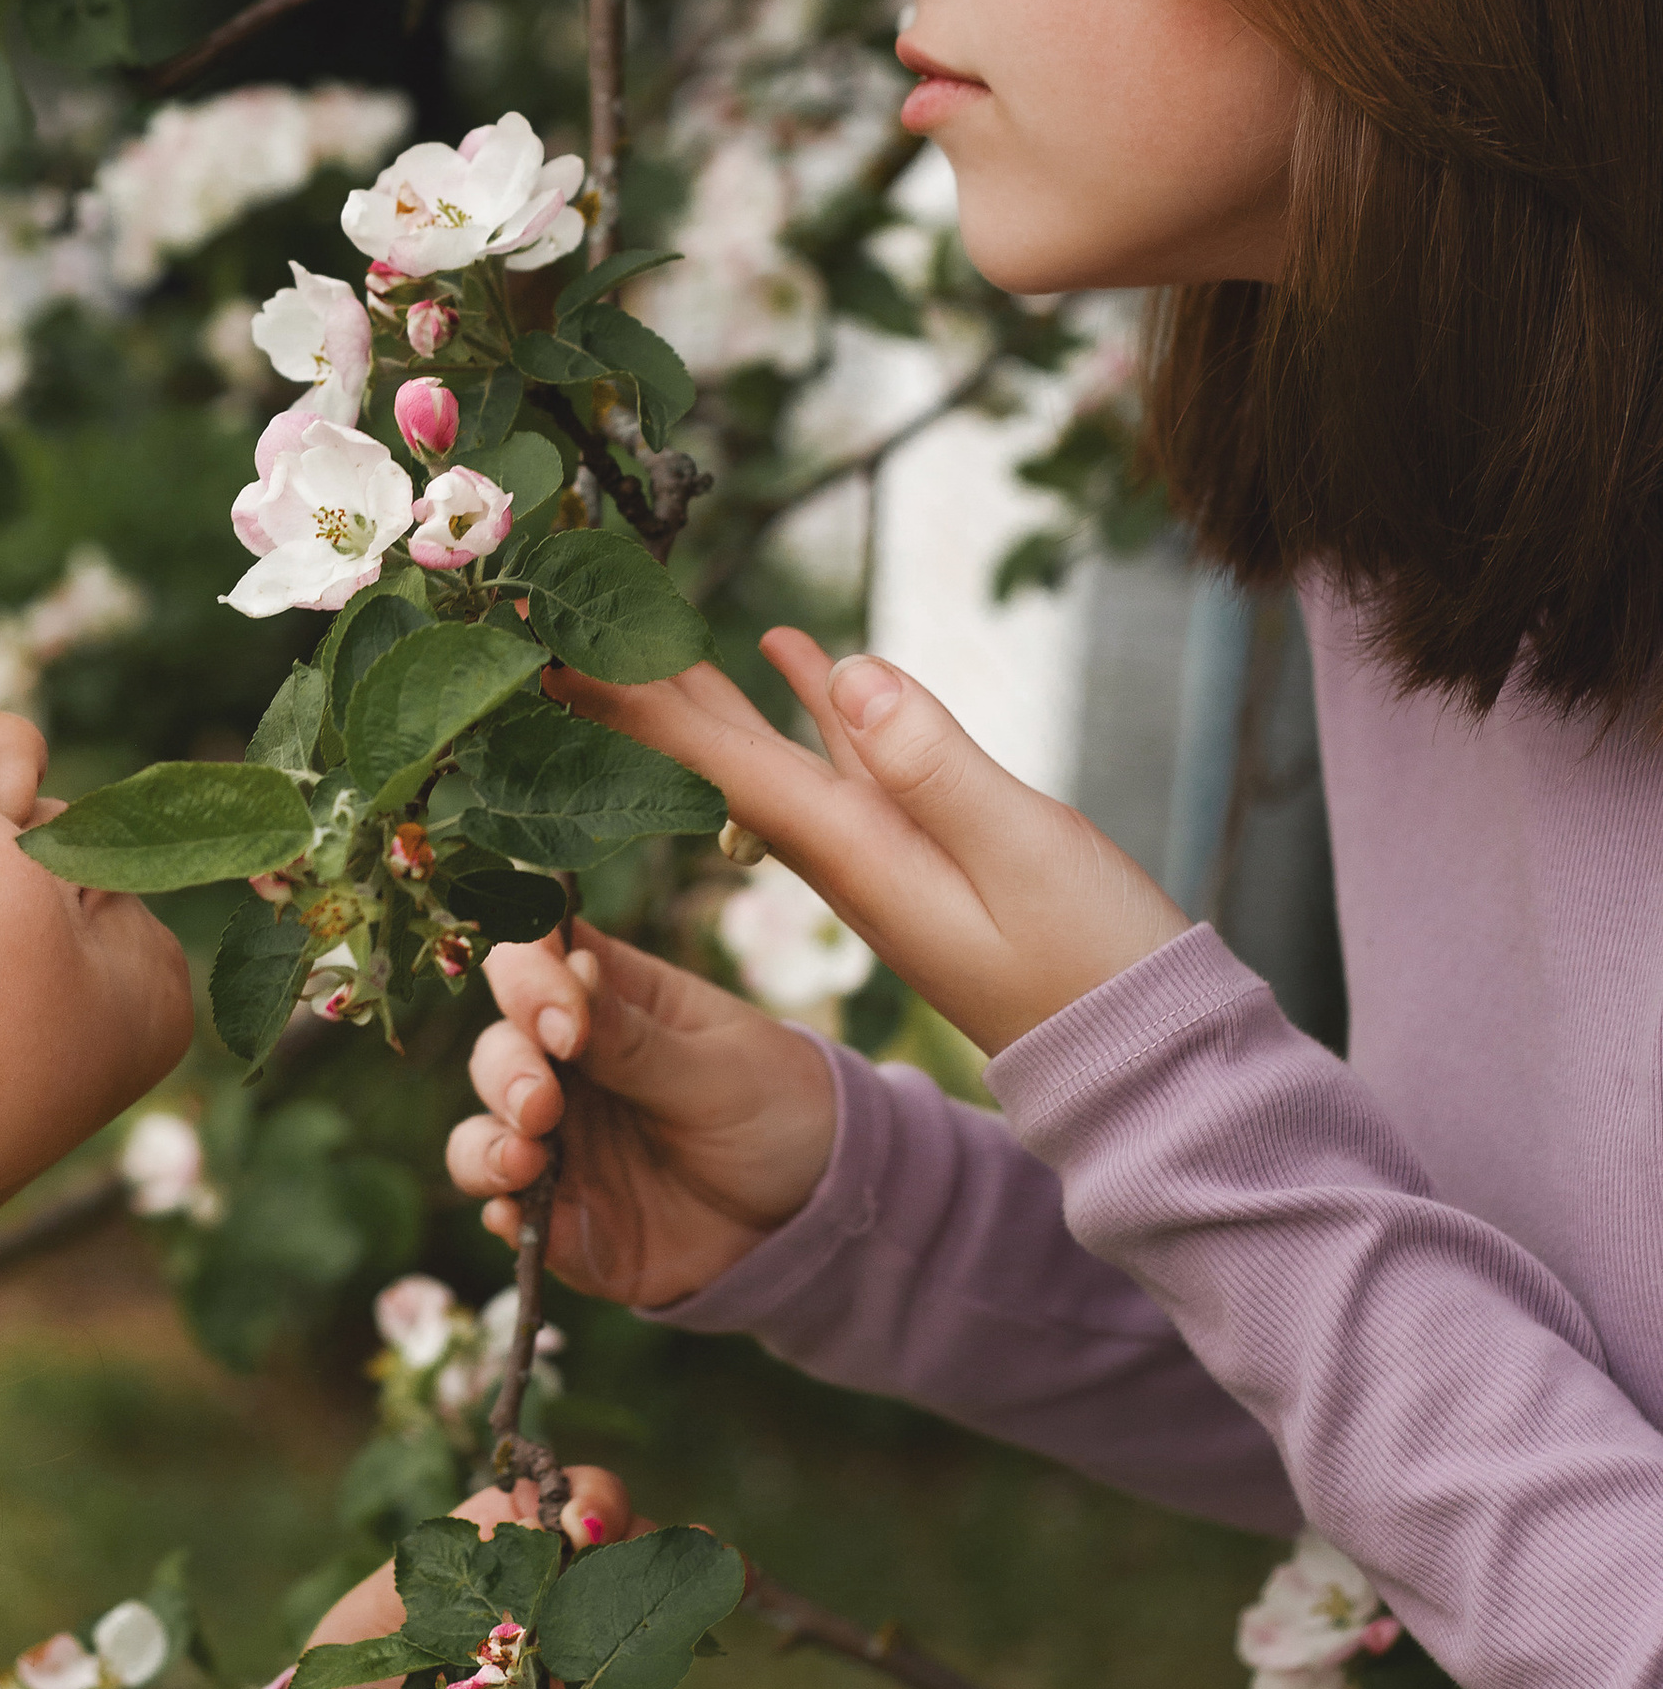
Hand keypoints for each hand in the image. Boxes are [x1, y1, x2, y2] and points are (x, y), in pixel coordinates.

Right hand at [446, 925, 837, 1308]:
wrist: (821, 1214)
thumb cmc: (781, 1110)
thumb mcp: (721, 1071)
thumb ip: (638, 1039)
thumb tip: (571, 967)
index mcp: (610, 1003)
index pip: (532, 962)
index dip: (525, 979)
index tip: (561, 1021)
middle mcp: (571, 1070)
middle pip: (498, 1051)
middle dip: (506, 1073)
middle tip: (542, 1105)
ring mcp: (564, 1145)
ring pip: (483, 1134)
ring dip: (486, 1147)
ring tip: (523, 1163)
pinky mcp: (569, 1217)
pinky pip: (510, 1215)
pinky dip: (505, 1216)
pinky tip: (522, 1219)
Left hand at [556, 631, 1186, 1057]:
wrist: (1144, 1061)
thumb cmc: (1096, 966)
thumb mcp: (1024, 856)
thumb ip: (936, 767)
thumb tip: (849, 673)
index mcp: (850, 855)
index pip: (707, 762)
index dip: (626, 704)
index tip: (543, 656)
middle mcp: (844, 856)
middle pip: (713, 758)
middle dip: (633, 695)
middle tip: (550, 629)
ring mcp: (883, 854)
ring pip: (768, 754)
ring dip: (703, 693)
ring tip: (643, 627)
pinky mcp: (928, 850)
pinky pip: (844, 759)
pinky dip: (810, 702)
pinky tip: (788, 652)